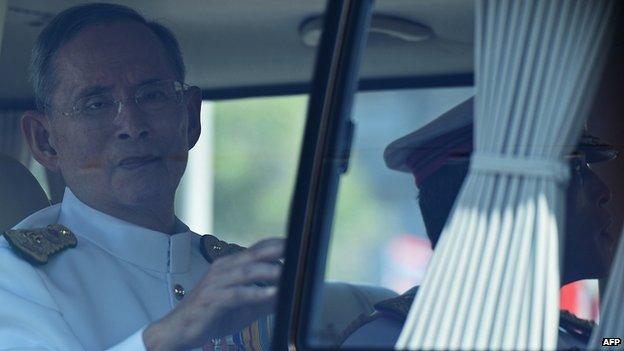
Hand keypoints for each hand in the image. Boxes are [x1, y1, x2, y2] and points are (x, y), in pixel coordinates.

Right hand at [143, 237, 283, 350]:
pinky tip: (271, 294)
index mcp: (231, 266)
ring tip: (286, 273)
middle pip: (253, 255)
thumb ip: (264, 300)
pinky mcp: (213, 299)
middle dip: (275, 251)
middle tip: (296, 249)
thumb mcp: (244, 307)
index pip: (257, 249)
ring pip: (246, 272)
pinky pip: (237, 294)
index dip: (276, 245)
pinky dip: (256, 294)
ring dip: (268, 272)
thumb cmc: (211, 315)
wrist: (179, 330)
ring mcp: (217, 283)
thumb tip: (288, 295)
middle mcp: (224, 269)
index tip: (298, 243)